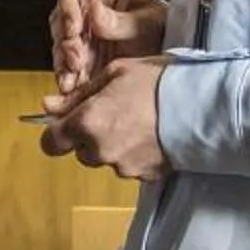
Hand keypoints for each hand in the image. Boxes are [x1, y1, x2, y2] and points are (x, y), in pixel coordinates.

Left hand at [38, 55, 167, 180]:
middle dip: (89, 135)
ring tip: (137, 121)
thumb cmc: (157, 80)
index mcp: (87, 123)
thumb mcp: (115, 72)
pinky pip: (129, 166)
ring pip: (105, 159)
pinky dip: (134, 153)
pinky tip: (151, 134)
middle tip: (114, 112)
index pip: (50, 144)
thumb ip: (78, 94)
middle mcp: (100, 151)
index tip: (69, 120)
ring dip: (112, 145)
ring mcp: (123, 167)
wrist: (202, 106)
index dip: (56, 132)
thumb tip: (47, 106)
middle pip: (79, 152)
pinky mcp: (144, 177)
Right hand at [49, 0, 166, 92]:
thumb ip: (123, 21)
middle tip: (76, 59)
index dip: (69, 7)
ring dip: (64, 61)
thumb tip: (95, 11)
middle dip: (67, 41)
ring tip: (72, 79)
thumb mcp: (151, 22)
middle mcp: (89, 4)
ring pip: (61, 41)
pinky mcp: (81, 53)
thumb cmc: (164, 28)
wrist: (169, 57)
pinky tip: (70, 87)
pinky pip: (66, 63)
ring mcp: (83, 30)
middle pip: (62, 16)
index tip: (75, 29)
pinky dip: (66, 76)